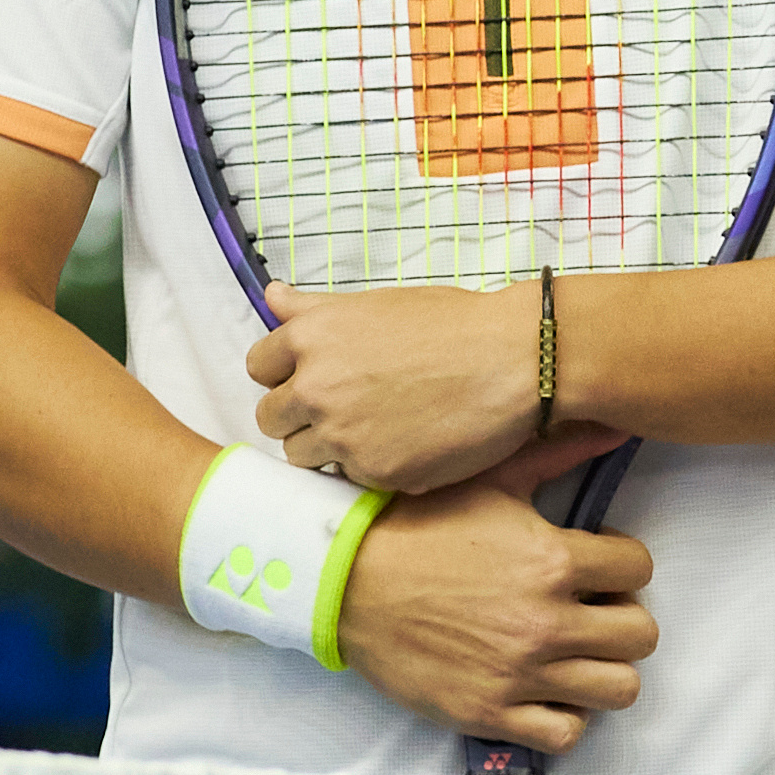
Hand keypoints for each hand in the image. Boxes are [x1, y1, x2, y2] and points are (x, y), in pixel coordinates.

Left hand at [249, 279, 537, 491]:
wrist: (516, 360)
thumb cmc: (453, 325)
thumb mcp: (377, 304)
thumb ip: (315, 309)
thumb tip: (272, 296)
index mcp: (311, 337)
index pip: (259, 367)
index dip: (286, 374)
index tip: (315, 377)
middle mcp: (315, 386)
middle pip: (271, 418)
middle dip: (301, 415)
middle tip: (347, 406)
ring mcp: (341, 435)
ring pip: (303, 455)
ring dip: (329, 446)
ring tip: (377, 427)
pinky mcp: (373, 473)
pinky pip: (349, 478)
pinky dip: (370, 466)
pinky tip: (406, 443)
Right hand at [335, 428, 655, 753]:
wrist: (344, 580)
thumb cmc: (416, 523)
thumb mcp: (490, 478)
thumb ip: (559, 453)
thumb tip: (614, 425)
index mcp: (552, 559)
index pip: (639, 568)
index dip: (622, 562)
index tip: (597, 562)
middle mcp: (545, 620)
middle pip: (641, 636)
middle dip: (623, 618)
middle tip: (592, 609)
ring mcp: (519, 673)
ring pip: (619, 689)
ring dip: (604, 668)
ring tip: (575, 651)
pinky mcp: (488, 712)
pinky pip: (567, 733)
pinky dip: (564, 713)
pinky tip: (544, 687)